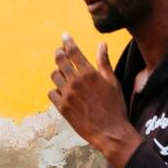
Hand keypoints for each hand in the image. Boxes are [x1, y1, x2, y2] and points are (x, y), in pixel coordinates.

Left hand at [48, 34, 140, 167]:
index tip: (65, 36)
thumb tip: (102, 44)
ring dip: (58, 72)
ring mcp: (67, 95)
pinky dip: (56, 90)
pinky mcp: (62, 108)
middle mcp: (76, 82)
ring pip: (54, 76)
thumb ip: (104, 62)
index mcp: (89, 73)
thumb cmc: (115, 107)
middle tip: (60, 52)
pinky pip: (52, 93)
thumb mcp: (113, 82)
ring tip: (62, 73)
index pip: (73, 52)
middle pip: (60, 61)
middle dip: (59, 53)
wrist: (110, 132)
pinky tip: (62, 91)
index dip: (68, 42)